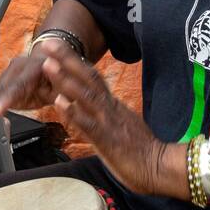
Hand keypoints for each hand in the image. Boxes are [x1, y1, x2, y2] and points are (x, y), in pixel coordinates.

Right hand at [0, 37, 66, 136]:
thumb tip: (61, 91)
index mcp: (33, 68)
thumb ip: (61, 87)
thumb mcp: (67, 81)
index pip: (18, 85)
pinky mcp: (4, 90)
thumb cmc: (61, 73)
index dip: (5, 99)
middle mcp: (16, 71)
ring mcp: (8, 79)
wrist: (54, 62)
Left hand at [39, 45, 169, 196]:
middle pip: (88, 77)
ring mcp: (108, 122)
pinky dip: (73, 112)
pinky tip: (60, 102)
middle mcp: (110, 108)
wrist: (160, 167)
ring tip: (49, 64)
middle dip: (67, 59)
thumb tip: (89, 108)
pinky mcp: (107, 140)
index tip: (59, 47)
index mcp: (113, 105)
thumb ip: (106, 114)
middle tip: (48, 42)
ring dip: (66, 79)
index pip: (92, 77)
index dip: (75, 62)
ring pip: (86, 95)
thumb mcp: (122, 125)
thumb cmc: (141, 151)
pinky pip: (88, 124)